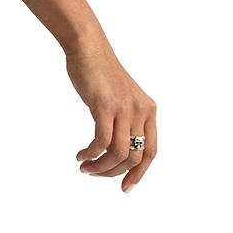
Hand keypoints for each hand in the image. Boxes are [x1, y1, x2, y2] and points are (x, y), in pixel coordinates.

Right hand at [65, 41, 157, 192]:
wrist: (87, 46)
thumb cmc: (98, 70)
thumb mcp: (121, 96)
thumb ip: (125, 118)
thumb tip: (116, 148)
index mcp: (148, 110)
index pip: (151, 152)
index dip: (139, 174)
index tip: (124, 187)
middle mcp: (140, 111)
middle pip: (134, 157)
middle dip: (114, 172)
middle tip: (94, 174)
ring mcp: (123, 108)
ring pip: (119, 153)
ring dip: (101, 167)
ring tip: (85, 167)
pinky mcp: (105, 106)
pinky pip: (102, 141)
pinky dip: (91, 153)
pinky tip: (81, 154)